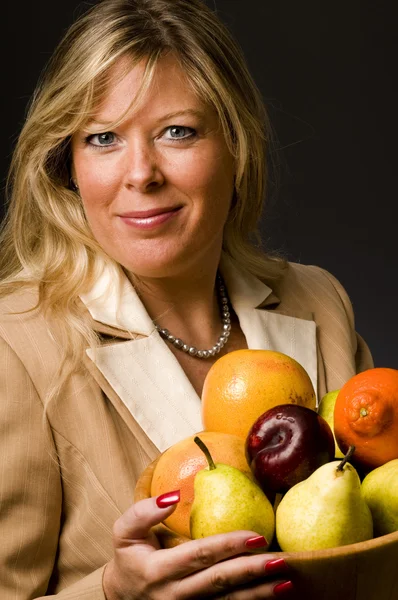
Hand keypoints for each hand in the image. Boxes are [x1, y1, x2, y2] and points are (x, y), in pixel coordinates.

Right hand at [103, 491, 293, 598]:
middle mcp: (174, 595)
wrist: (120, 597)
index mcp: (158, 570)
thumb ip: (145, 512)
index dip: (228, 546)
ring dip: (259, 594)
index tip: (255, 535)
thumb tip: (175, 495)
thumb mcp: (124, 531)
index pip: (200, 555)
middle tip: (280, 560)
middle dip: (252, 571)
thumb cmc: (128, 558)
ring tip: (285, 583)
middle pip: (219, 582)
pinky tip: (271, 596)